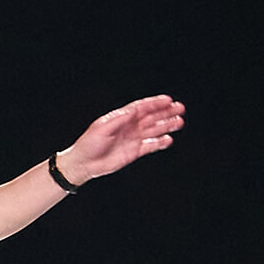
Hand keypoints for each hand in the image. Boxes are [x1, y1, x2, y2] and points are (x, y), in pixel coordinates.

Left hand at [59, 95, 184, 186]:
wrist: (84, 163)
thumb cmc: (89, 143)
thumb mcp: (101, 128)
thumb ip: (118, 120)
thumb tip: (132, 111)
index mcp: (122, 117)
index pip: (142, 107)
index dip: (155, 103)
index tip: (168, 100)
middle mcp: (130, 126)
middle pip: (151, 117)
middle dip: (165, 112)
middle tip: (180, 108)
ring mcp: (133, 139)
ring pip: (154, 130)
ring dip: (166, 126)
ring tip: (179, 122)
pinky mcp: (134, 152)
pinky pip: (150, 146)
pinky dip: (159, 143)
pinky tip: (168, 140)